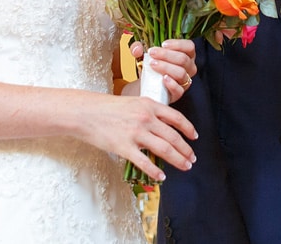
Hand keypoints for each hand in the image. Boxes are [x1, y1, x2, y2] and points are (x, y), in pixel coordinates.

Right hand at [72, 91, 197, 182]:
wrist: (86, 113)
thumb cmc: (107, 108)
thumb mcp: (133, 102)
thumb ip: (148, 112)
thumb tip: (163, 126)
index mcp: (149, 105)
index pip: (176, 117)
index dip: (188, 128)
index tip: (195, 137)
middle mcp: (146, 118)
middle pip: (173, 136)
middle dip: (186, 149)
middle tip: (192, 158)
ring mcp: (136, 133)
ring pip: (164, 149)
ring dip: (178, 159)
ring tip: (185, 166)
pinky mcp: (124, 147)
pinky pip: (144, 162)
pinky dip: (155, 171)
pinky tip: (162, 177)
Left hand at [129, 39, 196, 101]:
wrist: (146, 85)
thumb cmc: (151, 66)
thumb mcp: (143, 54)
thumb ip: (137, 48)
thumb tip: (137, 49)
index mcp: (186, 55)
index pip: (189, 46)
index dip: (178, 44)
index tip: (163, 44)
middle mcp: (188, 68)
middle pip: (183, 59)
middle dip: (166, 55)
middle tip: (152, 53)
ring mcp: (184, 81)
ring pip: (181, 73)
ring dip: (166, 67)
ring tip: (153, 64)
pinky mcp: (178, 93)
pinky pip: (178, 89)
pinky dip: (171, 83)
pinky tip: (162, 78)